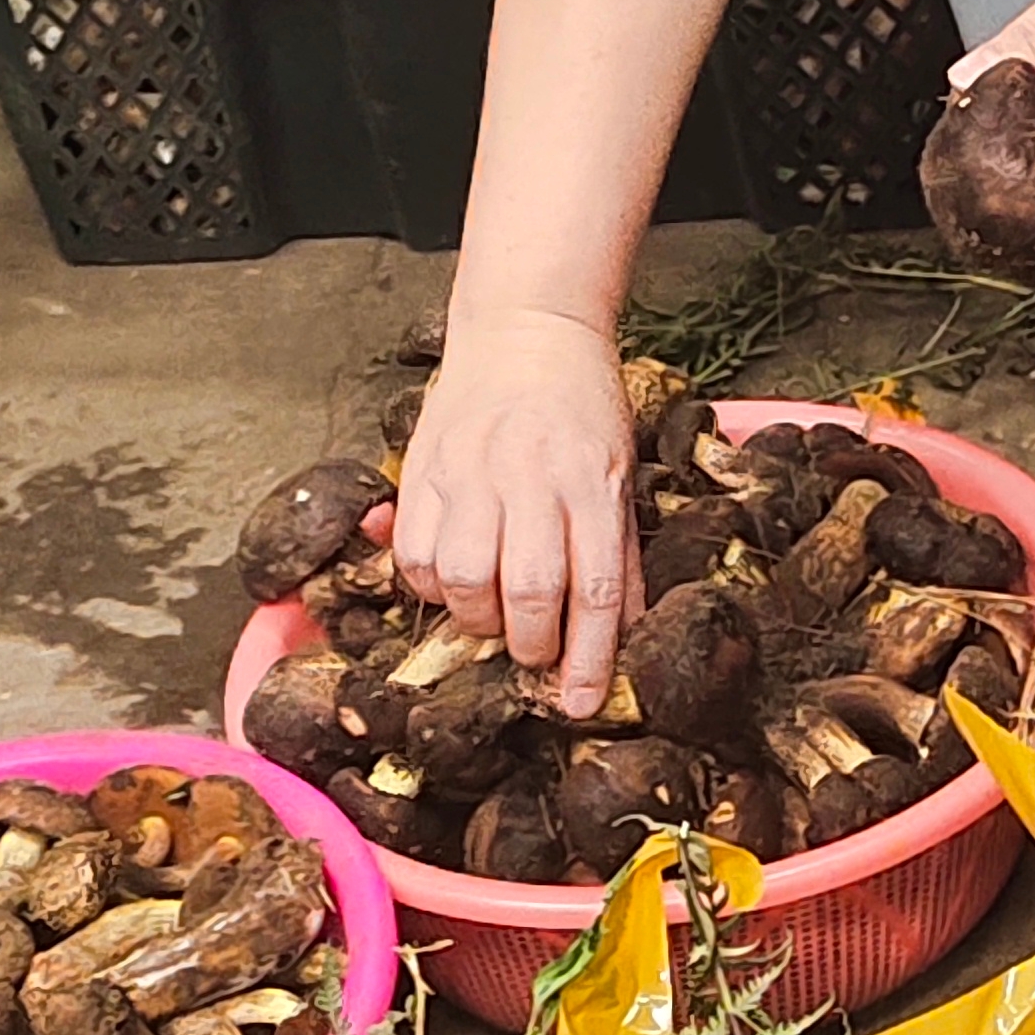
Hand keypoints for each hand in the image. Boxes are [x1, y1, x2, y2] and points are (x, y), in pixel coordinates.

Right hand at [390, 304, 647, 699]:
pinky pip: (416, 553)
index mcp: (591, 483)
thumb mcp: (618, 473)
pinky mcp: (425, 470)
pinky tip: (454, 579)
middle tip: (533, 651)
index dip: (586, 659)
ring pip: (465, 578)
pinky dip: (432, 585)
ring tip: (492, 614)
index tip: (577, 704)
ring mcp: (472, 472)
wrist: (526, 330)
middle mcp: (531, 479)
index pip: (594, 589)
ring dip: (477, 617)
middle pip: (529, 590)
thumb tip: (616, 640)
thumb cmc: (581, 407)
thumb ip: (617, 556)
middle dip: (531, 643)